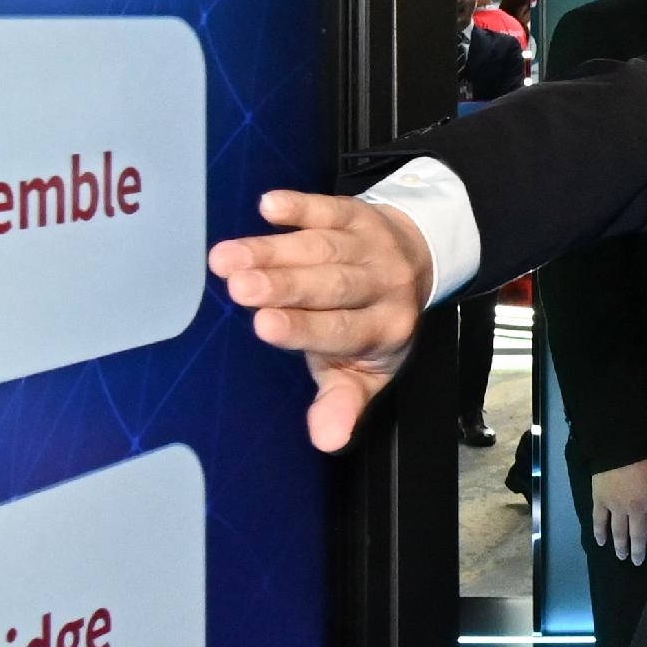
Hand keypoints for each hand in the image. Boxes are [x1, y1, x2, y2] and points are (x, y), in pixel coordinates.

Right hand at [206, 191, 433, 452]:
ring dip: (273, 250)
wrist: (419, 260)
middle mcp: (382, 285)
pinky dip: (301, 206)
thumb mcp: (364, 370)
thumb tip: (327, 441)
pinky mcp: (356, 213)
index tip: (264, 326)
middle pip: (331, 284)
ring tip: (228, 257)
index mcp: (383, 330)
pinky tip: (269, 205)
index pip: (340, 330)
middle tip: (241, 288)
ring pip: (321, 247)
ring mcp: (369, 246)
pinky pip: (328, 207)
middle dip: (286, 286)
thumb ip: (343, 401)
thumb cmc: (371, 324)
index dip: (303, 328)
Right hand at [589, 459, 646, 564]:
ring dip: (621, 547)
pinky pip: (599, 522)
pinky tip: (602, 543)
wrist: (621, 448)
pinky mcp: (600, 502)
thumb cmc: (646, 461)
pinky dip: (600, 534)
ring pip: (619, 533)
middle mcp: (636, 510)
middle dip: (638, 551)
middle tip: (637, 562)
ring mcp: (616, 507)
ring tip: (622, 556)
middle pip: (637, 535)